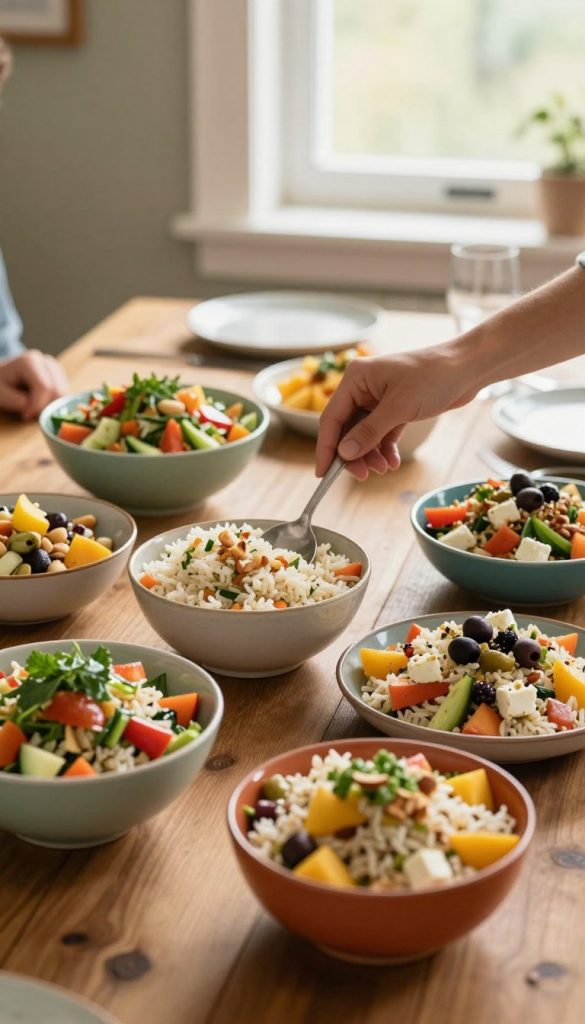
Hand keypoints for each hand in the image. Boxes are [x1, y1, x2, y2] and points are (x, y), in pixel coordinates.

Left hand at [0, 350, 67, 420]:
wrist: (1, 377)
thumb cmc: (0, 385)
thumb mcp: (2, 395)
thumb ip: (21, 403)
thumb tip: (40, 410)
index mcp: (30, 361)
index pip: (45, 387)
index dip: (37, 406)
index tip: (25, 416)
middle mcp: (46, 361)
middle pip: (58, 391)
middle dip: (45, 406)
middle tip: (29, 413)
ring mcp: (55, 367)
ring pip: (64, 394)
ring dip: (49, 405)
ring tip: (32, 405)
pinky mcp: (59, 376)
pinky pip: (64, 395)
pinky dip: (53, 403)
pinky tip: (39, 401)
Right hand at [315, 347, 474, 480]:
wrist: (467, 368)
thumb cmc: (433, 377)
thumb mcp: (398, 408)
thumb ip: (369, 432)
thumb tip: (344, 453)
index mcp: (356, 378)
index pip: (331, 417)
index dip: (326, 447)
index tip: (323, 473)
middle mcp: (363, 387)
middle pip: (346, 429)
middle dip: (354, 454)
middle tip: (362, 475)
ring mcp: (378, 398)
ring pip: (364, 434)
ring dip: (371, 454)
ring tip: (384, 468)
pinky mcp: (395, 408)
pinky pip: (381, 434)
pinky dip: (385, 449)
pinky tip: (393, 462)